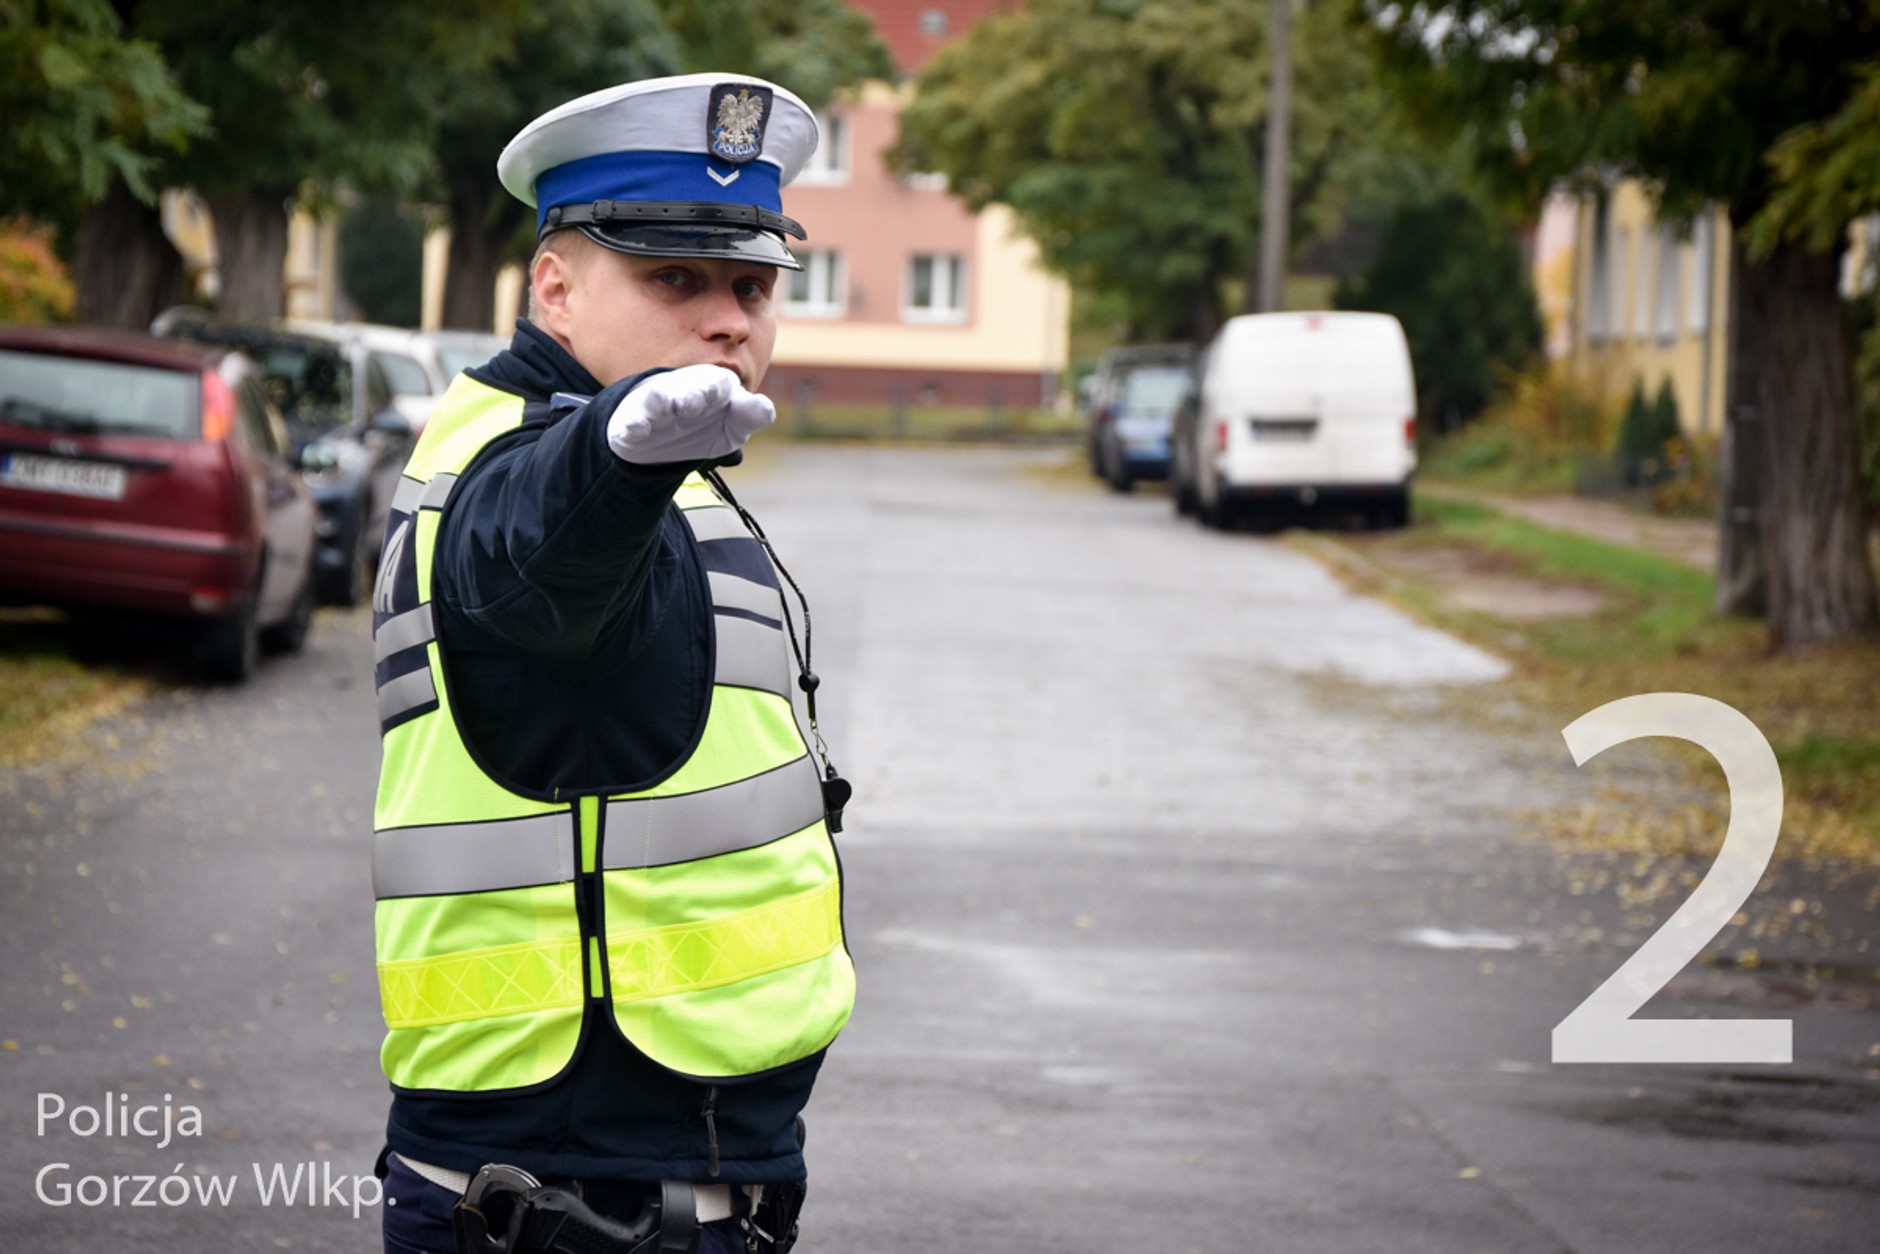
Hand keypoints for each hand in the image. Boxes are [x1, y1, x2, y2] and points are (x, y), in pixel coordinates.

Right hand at [605, 364, 775, 464]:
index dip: (721, 389)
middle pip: (688, 389)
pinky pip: (632, 422)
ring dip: (664, 403)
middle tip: (694, 402)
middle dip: (693, 393)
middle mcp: (682, 392)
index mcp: (709, 388)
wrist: (658, 436)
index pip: (719, 384)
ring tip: (670, 406)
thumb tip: (768, 409)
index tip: (726, 394)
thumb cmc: (702, 425)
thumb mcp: (731, 427)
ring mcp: (656, 407)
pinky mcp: (633, 422)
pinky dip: (633, 425)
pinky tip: (636, 429)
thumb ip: (750, 416)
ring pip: (659, 400)